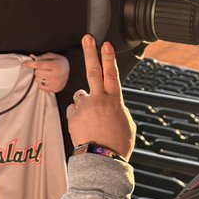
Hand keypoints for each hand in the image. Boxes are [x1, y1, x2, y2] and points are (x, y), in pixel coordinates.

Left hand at [24, 52, 69, 92]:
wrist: (71, 72)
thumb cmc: (60, 63)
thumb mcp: (53, 56)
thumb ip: (42, 57)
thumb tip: (31, 57)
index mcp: (56, 65)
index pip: (40, 65)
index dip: (31, 64)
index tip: (26, 64)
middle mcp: (57, 75)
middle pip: (38, 73)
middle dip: (37, 70)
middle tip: (42, 69)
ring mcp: (56, 83)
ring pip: (38, 80)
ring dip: (39, 77)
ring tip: (45, 74)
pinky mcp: (55, 89)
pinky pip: (41, 87)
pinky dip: (41, 83)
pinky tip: (46, 80)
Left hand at [65, 35, 135, 158]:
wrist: (101, 161)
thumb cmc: (117, 144)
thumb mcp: (126, 123)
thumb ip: (117, 108)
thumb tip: (112, 103)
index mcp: (114, 101)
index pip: (111, 74)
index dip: (109, 58)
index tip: (105, 44)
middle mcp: (98, 100)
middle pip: (93, 71)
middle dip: (90, 52)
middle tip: (87, 38)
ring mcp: (84, 107)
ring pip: (82, 95)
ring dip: (86, 103)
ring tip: (92, 121)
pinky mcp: (72, 116)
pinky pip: (75, 110)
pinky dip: (78, 116)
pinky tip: (84, 127)